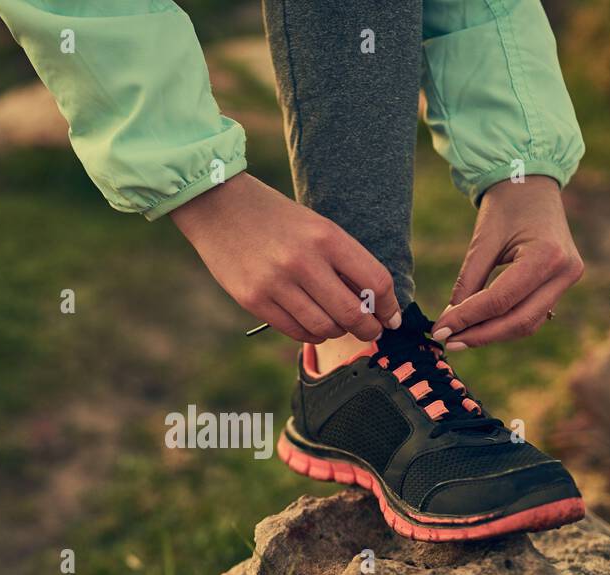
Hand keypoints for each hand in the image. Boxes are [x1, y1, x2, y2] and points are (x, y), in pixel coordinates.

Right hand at [170, 172, 399, 342]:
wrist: (218, 206)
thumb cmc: (275, 218)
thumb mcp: (316, 227)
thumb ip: (342, 262)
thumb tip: (373, 303)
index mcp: (327, 237)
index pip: (375, 282)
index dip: (390, 307)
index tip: (391, 318)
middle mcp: (304, 261)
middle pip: (353, 313)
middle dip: (368, 329)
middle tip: (371, 331)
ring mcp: (276, 283)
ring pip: (324, 328)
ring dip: (337, 332)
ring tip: (337, 325)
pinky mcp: (253, 300)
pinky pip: (294, 331)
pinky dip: (309, 333)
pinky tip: (312, 325)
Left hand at [435, 176, 583, 349]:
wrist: (534, 187)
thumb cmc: (507, 206)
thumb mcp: (483, 240)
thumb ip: (468, 282)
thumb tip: (449, 321)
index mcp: (546, 256)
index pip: (500, 300)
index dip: (467, 319)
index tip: (439, 329)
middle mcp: (564, 273)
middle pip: (519, 321)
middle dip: (480, 335)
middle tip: (447, 340)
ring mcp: (567, 281)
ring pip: (527, 324)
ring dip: (492, 334)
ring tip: (458, 337)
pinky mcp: (561, 285)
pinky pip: (532, 315)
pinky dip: (505, 324)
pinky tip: (479, 327)